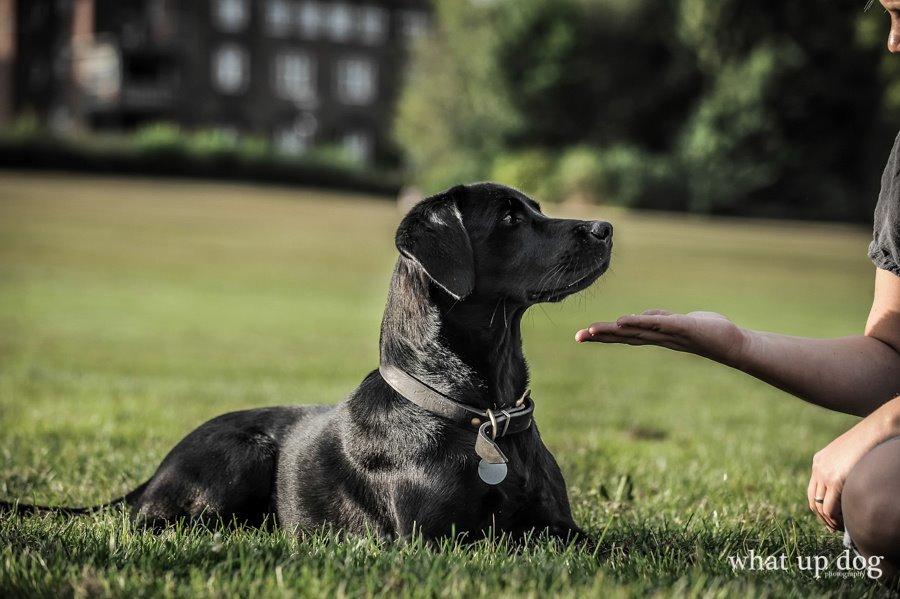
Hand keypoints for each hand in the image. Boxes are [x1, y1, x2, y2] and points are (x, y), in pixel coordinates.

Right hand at [575, 309, 747, 366]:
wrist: (733, 344)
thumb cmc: (707, 333)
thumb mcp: (678, 322)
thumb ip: (659, 318)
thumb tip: (640, 316)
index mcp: (656, 337)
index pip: (625, 336)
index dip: (603, 336)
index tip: (582, 336)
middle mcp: (659, 338)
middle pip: (624, 336)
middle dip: (600, 337)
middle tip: (578, 337)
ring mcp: (669, 334)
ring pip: (636, 332)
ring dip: (612, 331)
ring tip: (592, 330)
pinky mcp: (682, 326)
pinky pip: (657, 324)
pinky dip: (639, 322)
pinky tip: (623, 321)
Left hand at [808, 415, 891, 531]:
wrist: (874, 431)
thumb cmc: (868, 443)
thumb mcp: (849, 456)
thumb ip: (843, 470)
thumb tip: (849, 488)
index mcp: (819, 461)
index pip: (812, 490)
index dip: (819, 507)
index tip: (829, 518)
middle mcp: (818, 468)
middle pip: (813, 500)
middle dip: (822, 517)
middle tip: (833, 528)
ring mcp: (824, 474)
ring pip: (820, 507)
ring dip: (829, 520)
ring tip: (840, 528)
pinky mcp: (835, 479)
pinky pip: (829, 507)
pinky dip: (834, 518)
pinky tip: (844, 523)